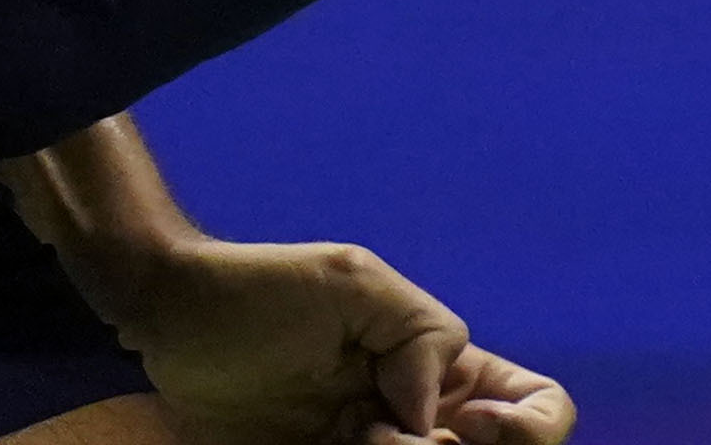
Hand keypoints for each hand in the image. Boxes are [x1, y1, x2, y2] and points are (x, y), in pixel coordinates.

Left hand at [87, 228, 574, 444]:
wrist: (170, 323)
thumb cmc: (262, 289)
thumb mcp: (354, 282)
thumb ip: (419, 334)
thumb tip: (429, 417)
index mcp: (445, 366)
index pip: (541, 410)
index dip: (529, 430)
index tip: (463, 423)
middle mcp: (421, 421)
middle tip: (377, 438)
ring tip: (336, 441)